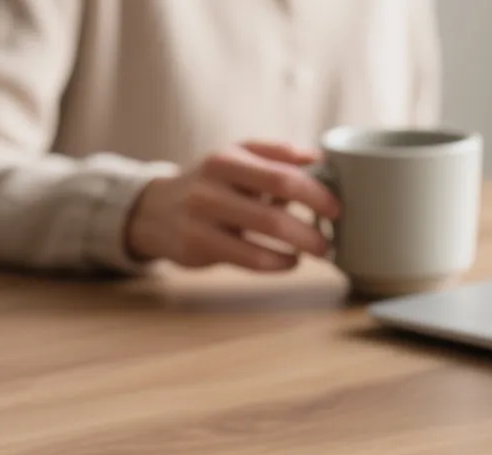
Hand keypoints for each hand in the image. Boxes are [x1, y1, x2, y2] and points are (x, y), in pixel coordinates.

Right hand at [124, 141, 341, 271]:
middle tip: (330, 238)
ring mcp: (202, 217)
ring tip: (318, 251)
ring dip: (301, 246)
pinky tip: (290, 262)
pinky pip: (250, 259)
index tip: (336, 208)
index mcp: (226, 158)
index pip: (282, 174)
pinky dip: (279, 263)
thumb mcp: (233, 159)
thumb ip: (273, 155)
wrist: (154, 210)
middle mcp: (211, 185)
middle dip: (311, 227)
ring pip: (264, 235)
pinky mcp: (197, 245)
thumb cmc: (208, 185)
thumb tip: (317, 155)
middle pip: (275, 208)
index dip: (315, 193)